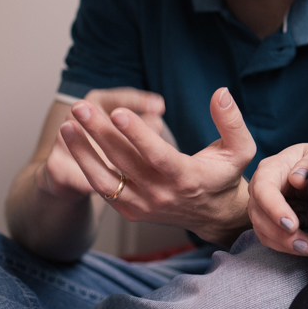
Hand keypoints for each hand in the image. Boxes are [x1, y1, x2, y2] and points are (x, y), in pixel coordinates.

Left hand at [59, 87, 256, 246]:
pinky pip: (103, 189)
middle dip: (100, 133)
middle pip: (124, 163)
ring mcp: (143, 205)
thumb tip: (219, 93)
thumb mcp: (240, 149)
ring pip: (105, 179)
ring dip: (83, 152)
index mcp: (188, 179)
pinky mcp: (130, 210)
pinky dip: (86, 166)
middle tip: (81, 107)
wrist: (214, 215)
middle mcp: (162, 195)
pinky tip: (75, 143)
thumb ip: (232, 122)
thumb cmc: (225, 175)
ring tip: (67, 127)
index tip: (118, 111)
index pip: (158, 156)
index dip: (137, 134)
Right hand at [248, 142, 307, 256]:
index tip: (293, 226)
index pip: (264, 190)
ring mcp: (261, 208)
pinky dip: (289, 248)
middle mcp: (259, 190)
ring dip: (287, 245)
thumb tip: (296, 179)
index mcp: (269, 169)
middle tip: (307, 246)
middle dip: (282, 235)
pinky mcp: (268, 222)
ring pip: (264, 232)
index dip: (275, 209)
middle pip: (260, 216)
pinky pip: (272, 240)